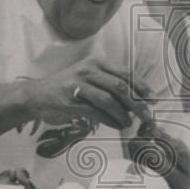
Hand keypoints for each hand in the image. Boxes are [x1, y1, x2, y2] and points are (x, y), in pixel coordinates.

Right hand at [25, 58, 155, 130]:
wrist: (36, 95)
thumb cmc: (68, 87)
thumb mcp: (88, 76)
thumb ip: (110, 83)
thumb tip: (136, 100)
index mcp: (96, 62)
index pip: (125, 73)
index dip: (142, 86)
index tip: (153, 98)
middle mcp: (88, 71)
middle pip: (120, 87)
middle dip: (138, 103)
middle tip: (148, 116)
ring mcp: (78, 86)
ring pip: (109, 100)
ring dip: (123, 114)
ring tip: (129, 124)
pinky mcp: (71, 102)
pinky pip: (95, 112)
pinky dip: (110, 120)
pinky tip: (116, 125)